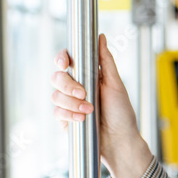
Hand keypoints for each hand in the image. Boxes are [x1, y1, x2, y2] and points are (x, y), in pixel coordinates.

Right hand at [51, 33, 151, 177]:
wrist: (120, 140)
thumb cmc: (122, 112)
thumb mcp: (116, 84)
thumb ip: (106, 61)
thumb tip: (101, 37)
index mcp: (88, 75)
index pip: (67, 60)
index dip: (62, 58)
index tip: (65, 63)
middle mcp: (76, 87)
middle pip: (57, 77)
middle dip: (69, 85)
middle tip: (84, 93)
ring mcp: (68, 103)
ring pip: (55, 95)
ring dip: (72, 103)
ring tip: (90, 110)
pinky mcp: (64, 119)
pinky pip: (57, 112)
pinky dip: (69, 114)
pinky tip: (82, 119)